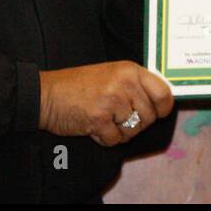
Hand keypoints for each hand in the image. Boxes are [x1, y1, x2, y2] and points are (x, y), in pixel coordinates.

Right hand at [38, 61, 174, 145]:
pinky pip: (115, 140)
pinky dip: (105, 139)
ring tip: (104, 119)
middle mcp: (124, 83)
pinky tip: (93, 126)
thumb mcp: (112, 74)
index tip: (157, 113)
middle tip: (117, 117)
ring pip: (134, 131)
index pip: (164, 93)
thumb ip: (135, 85)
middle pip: (150, 117)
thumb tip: (162, 102)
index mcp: (130, 70)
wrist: (46, 94)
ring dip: (120, 132)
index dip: (163, 108)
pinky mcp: (99, 118)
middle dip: (136, 124)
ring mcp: (112, 101)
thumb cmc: (79, 86)